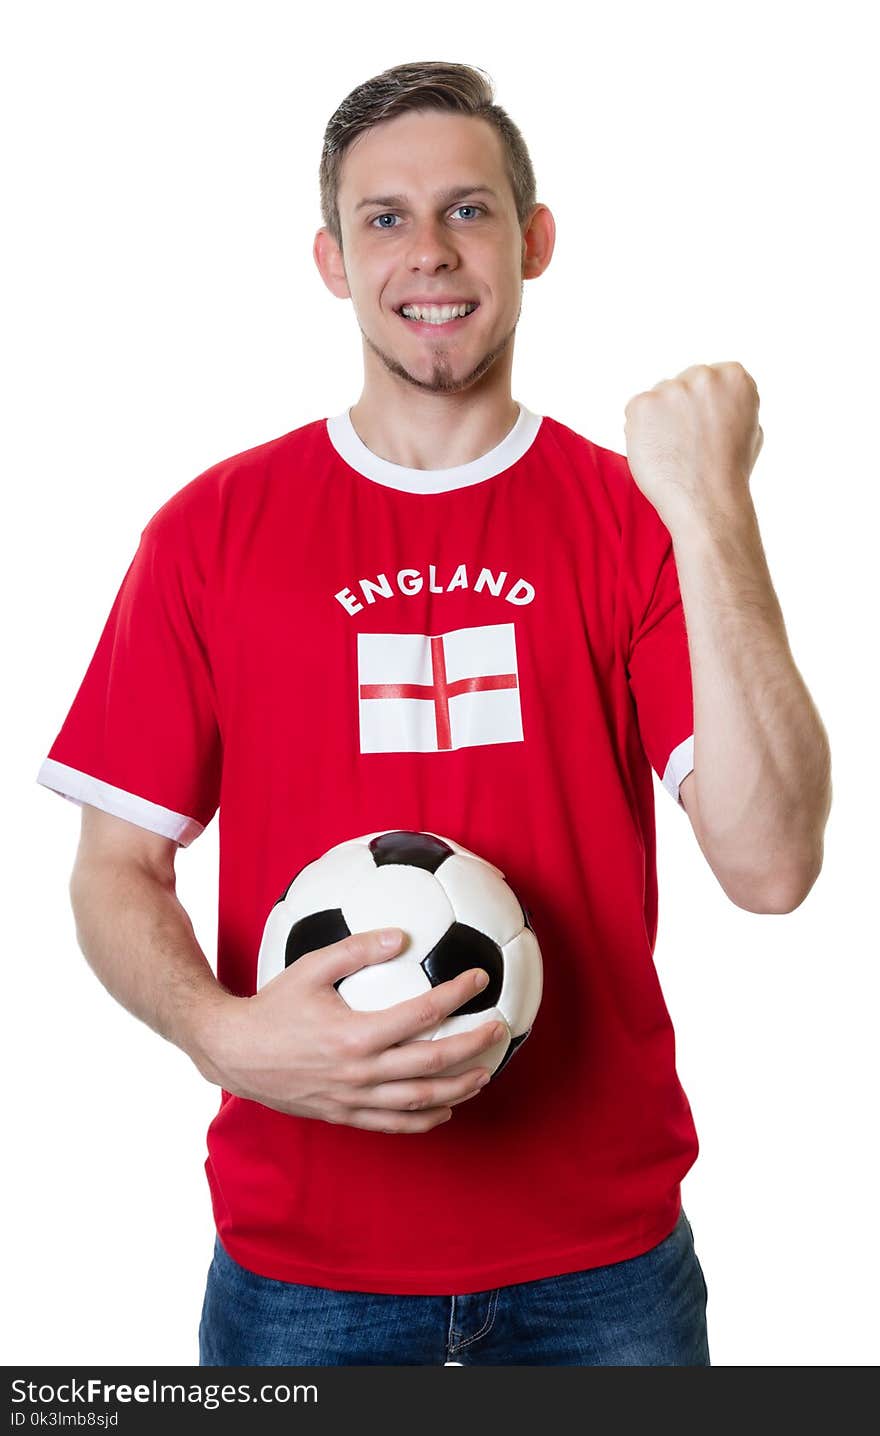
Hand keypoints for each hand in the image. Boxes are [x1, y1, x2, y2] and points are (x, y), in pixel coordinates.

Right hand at [199, 929, 505, 1132]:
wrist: (235, 1052)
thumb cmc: (274, 1005)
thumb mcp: (310, 966)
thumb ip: (357, 950)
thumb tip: (401, 936)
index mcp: (355, 1034)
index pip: (422, 1014)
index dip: (456, 994)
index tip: (479, 979)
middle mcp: (360, 1072)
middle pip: (432, 1063)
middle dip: (473, 1046)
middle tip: (498, 1029)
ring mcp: (353, 1099)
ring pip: (420, 1100)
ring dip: (459, 1087)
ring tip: (485, 1073)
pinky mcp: (344, 1115)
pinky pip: (393, 1124)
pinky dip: (425, 1119)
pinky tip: (445, 1108)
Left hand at [624, 361, 763, 528]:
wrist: (708, 502)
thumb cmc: (730, 473)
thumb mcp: (751, 428)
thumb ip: (732, 404)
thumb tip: (718, 398)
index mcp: (734, 375)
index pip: (709, 379)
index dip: (704, 408)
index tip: (707, 430)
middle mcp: (704, 375)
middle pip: (681, 385)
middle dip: (680, 410)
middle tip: (687, 445)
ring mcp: (671, 388)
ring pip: (657, 400)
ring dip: (659, 421)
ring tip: (673, 452)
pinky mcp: (642, 404)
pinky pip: (635, 413)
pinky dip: (640, 432)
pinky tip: (657, 452)